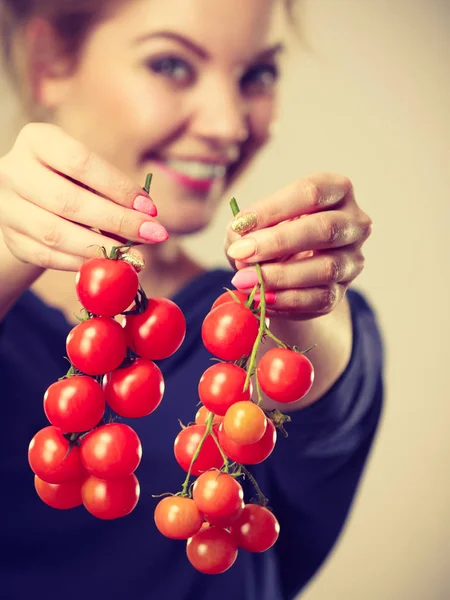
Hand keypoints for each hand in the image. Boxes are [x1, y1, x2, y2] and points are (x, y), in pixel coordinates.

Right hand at [0, 123, 167, 271]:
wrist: (30, 201)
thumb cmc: (70, 180)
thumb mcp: (88, 172)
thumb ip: (112, 189)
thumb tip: (146, 218)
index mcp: (37, 141)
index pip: (80, 163)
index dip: (118, 187)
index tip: (150, 208)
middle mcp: (14, 171)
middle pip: (68, 201)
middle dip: (117, 221)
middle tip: (151, 234)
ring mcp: (8, 207)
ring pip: (55, 233)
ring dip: (100, 247)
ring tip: (132, 254)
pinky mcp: (11, 238)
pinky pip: (48, 256)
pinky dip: (81, 262)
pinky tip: (106, 262)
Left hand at [225, 173, 371, 319]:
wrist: (286, 273)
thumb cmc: (272, 236)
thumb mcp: (255, 223)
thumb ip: (244, 227)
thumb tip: (239, 241)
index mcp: (337, 191)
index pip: (312, 193)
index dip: (273, 208)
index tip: (241, 223)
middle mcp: (354, 223)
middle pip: (325, 228)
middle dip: (278, 242)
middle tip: (240, 252)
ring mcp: (352, 260)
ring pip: (326, 268)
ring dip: (280, 275)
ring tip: (244, 279)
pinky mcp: (342, 292)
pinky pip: (318, 298)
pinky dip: (285, 299)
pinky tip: (260, 297)